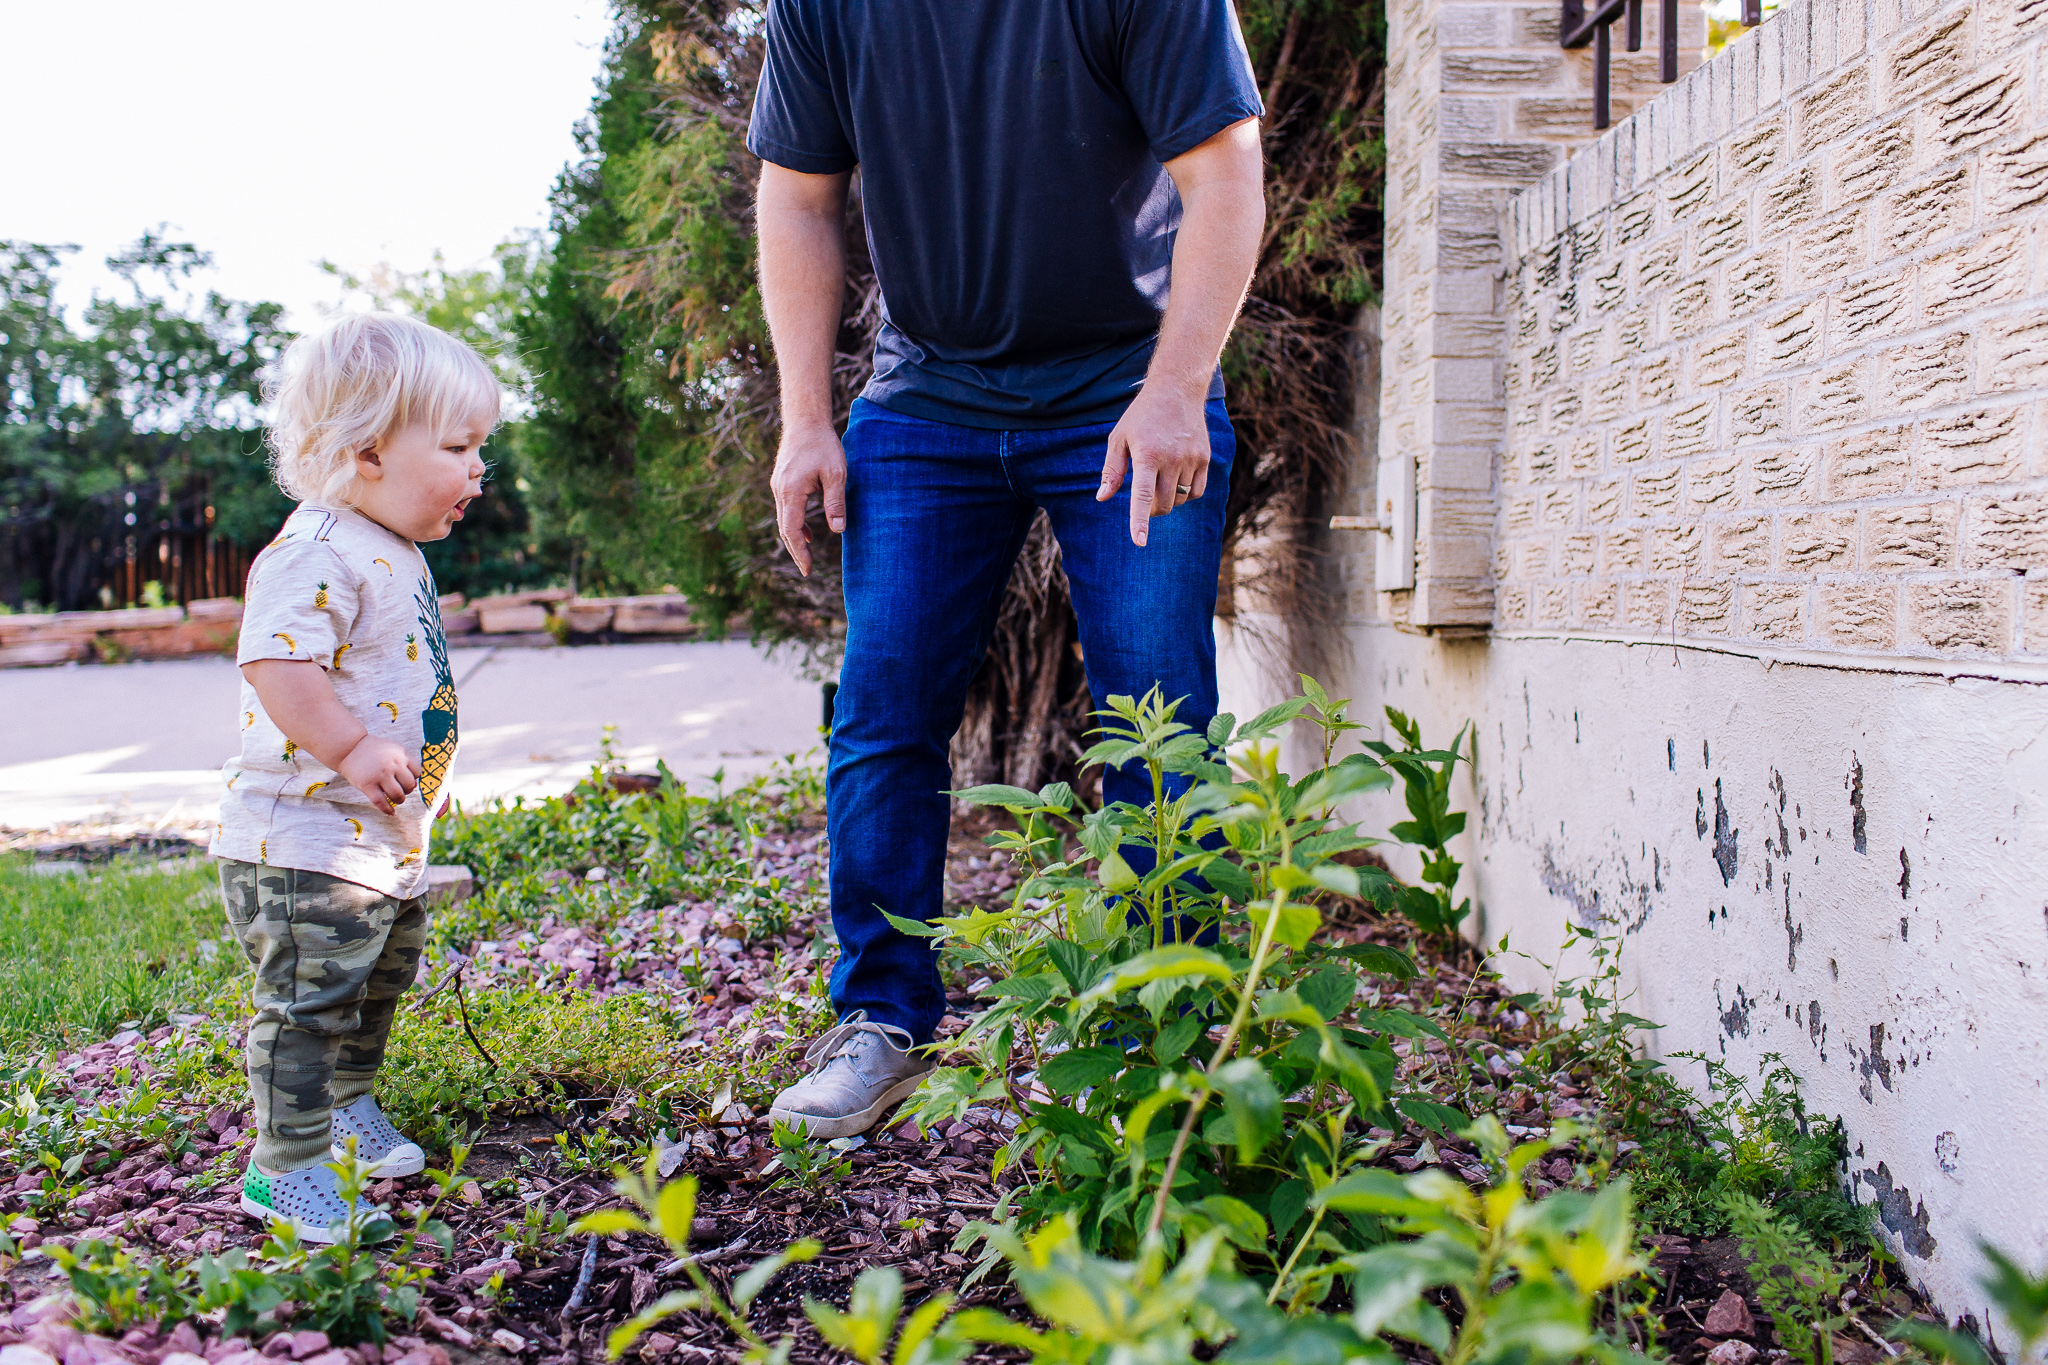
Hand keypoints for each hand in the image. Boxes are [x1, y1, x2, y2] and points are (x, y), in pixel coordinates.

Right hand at [339, 735, 421, 814]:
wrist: (349, 748)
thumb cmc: (373, 750)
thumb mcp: (392, 749)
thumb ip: (404, 761)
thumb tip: (414, 783)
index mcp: (401, 754)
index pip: (417, 772)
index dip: (414, 779)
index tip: (406, 781)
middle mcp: (392, 764)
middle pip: (409, 785)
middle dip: (407, 791)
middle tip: (400, 791)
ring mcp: (380, 775)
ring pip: (397, 795)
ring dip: (399, 800)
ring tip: (396, 800)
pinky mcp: (367, 784)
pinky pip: (381, 802)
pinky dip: (387, 810)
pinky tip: (390, 812)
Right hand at [769, 419, 847, 575]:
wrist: (805, 420)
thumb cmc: (823, 445)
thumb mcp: (836, 474)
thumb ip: (836, 502)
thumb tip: (838, 530)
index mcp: (791, 491)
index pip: (791, 530)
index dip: (799, 552)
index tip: (808, 569)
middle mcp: (779, 491)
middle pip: (784, 529)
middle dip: (795, 550)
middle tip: (807, 570)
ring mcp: (778, 486)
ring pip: (783, 519)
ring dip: (794, 538)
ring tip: (807, 555)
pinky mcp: (782, 481)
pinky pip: (785, 509)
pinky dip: (794, 523)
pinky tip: (806, 532)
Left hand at [1096, 382, 1210, 546]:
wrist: (1176, 390)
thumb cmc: (1141, 416)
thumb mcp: (1119, 438)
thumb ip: (1111, 470)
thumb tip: (1102, 498)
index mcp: (1146, 454)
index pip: (1143, 496)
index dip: (1140, 521)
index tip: (1139, 542)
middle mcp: (1171, 459)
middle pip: (1162, 505)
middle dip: (1151, 510)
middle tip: (1144, 495)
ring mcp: (1191, 459)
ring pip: (1179, 500)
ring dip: (1168, 499)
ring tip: (1160, 478)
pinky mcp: (1204, 458)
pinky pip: (1196, 492)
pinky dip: (1186, 494)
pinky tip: (1177, 480)